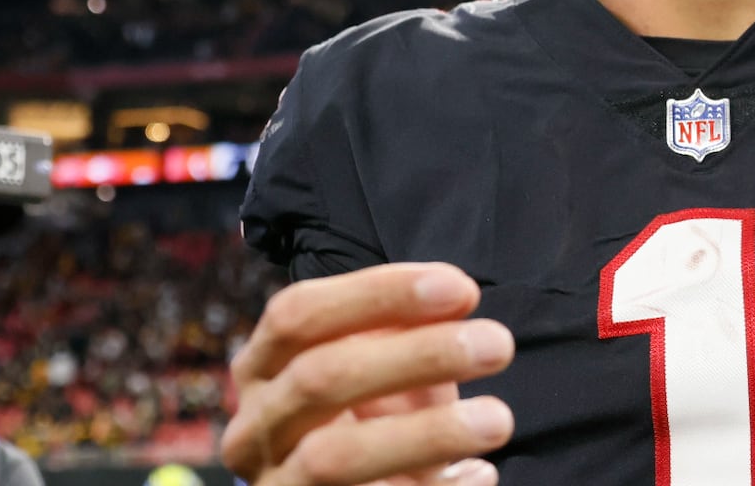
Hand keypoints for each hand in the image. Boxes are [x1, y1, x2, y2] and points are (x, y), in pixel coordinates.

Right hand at [222, 262, 515, 485]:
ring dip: (426, 434)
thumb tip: (457, 296)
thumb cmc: (371, 426)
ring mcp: (275, 485)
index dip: (378, 294)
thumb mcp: (381, 372)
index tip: (462, 289)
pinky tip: (479, 473)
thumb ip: (407, 333)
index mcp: (263, 368)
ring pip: (334, 456)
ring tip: (498, 419)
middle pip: (320, 377)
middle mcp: (255, 427)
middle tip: (498, 345)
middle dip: (417, 356)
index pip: (299, 314)